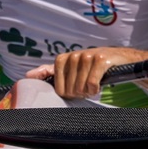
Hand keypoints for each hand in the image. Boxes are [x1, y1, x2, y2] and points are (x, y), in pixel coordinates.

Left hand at [26, 47, 147, 99]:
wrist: (120, 59)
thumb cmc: (92, 67)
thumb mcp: (71, 68)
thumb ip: (49, 71)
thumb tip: (27, 75)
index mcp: (63, 59)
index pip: (58, 85)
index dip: (67, 92)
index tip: (74, 91)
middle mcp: (73, 56)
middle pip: (70, 89)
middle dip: (80, 93)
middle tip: (87, 88)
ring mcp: (87, 56)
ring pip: (81, 87)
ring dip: (89, 92)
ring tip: (93, 86)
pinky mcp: (101, 59)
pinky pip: (92, 83)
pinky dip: (95, 89)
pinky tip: (99, 86)